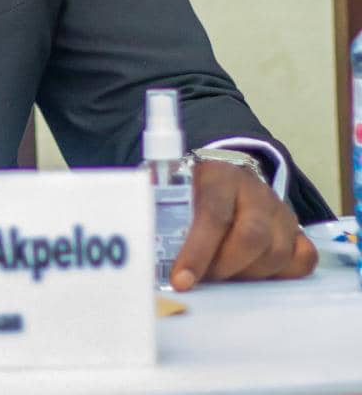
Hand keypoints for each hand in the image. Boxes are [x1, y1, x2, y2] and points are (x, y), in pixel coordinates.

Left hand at [170, 161, 316, 289]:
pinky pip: (303, 259)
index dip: (197, 252)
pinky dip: (282, 275)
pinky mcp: (298, 230)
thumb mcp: (176, 194)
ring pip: (276, 252)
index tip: (182, 281)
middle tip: (207, 279)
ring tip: (226, 277)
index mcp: (219, 177)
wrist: (228, 175)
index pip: (212, 215)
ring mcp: (280, 211)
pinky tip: (258, 276)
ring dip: (249, 275)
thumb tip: (154, 264)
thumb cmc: (197, 191)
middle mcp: (255, 192)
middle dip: (225, 267)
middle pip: (251, 236)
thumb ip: (166, 221)